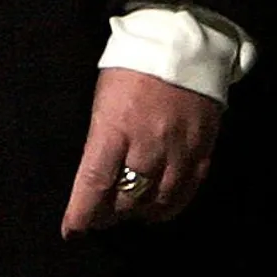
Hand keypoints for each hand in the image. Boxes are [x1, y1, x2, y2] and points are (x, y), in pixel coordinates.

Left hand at [62, 66, 221, 233]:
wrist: (182, 46)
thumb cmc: (130, 68)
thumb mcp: (102, 97)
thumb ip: (101, 137)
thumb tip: (96, 176)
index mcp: (115, 126)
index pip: (95, 180)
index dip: (82, 211)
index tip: (72, 230)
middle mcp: (148, 144)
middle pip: (127, 196)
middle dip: (109, 213)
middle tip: (99, 218)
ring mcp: (179, 150)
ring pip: (158, 201)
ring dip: (139, 214)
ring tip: (127, 215)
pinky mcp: (203, 152)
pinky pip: (186, 193)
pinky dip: (170, 208)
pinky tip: (158, 211)